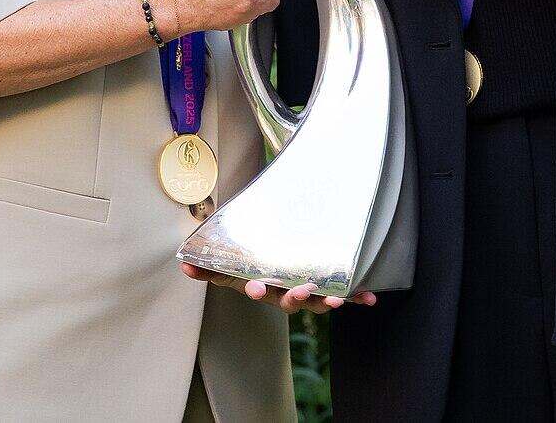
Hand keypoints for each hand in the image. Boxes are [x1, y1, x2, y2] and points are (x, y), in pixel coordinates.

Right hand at [178, 264, 372, 314]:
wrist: (267, 254)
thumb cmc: (246, 262)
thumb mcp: (223, 264)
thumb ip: (206, 267)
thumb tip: (185, 266)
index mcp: (260, 286)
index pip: (255, 290)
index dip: (255, 290)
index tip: (254, 288)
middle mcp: (282, 292)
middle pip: (289, 301)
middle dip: (296, 298)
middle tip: (302, 291)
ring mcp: (304, 291)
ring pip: (315, 301)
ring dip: (326, 301)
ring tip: (337, 299)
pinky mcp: (323, 286)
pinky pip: (340, 294)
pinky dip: (355, 298)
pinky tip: (370, 298)